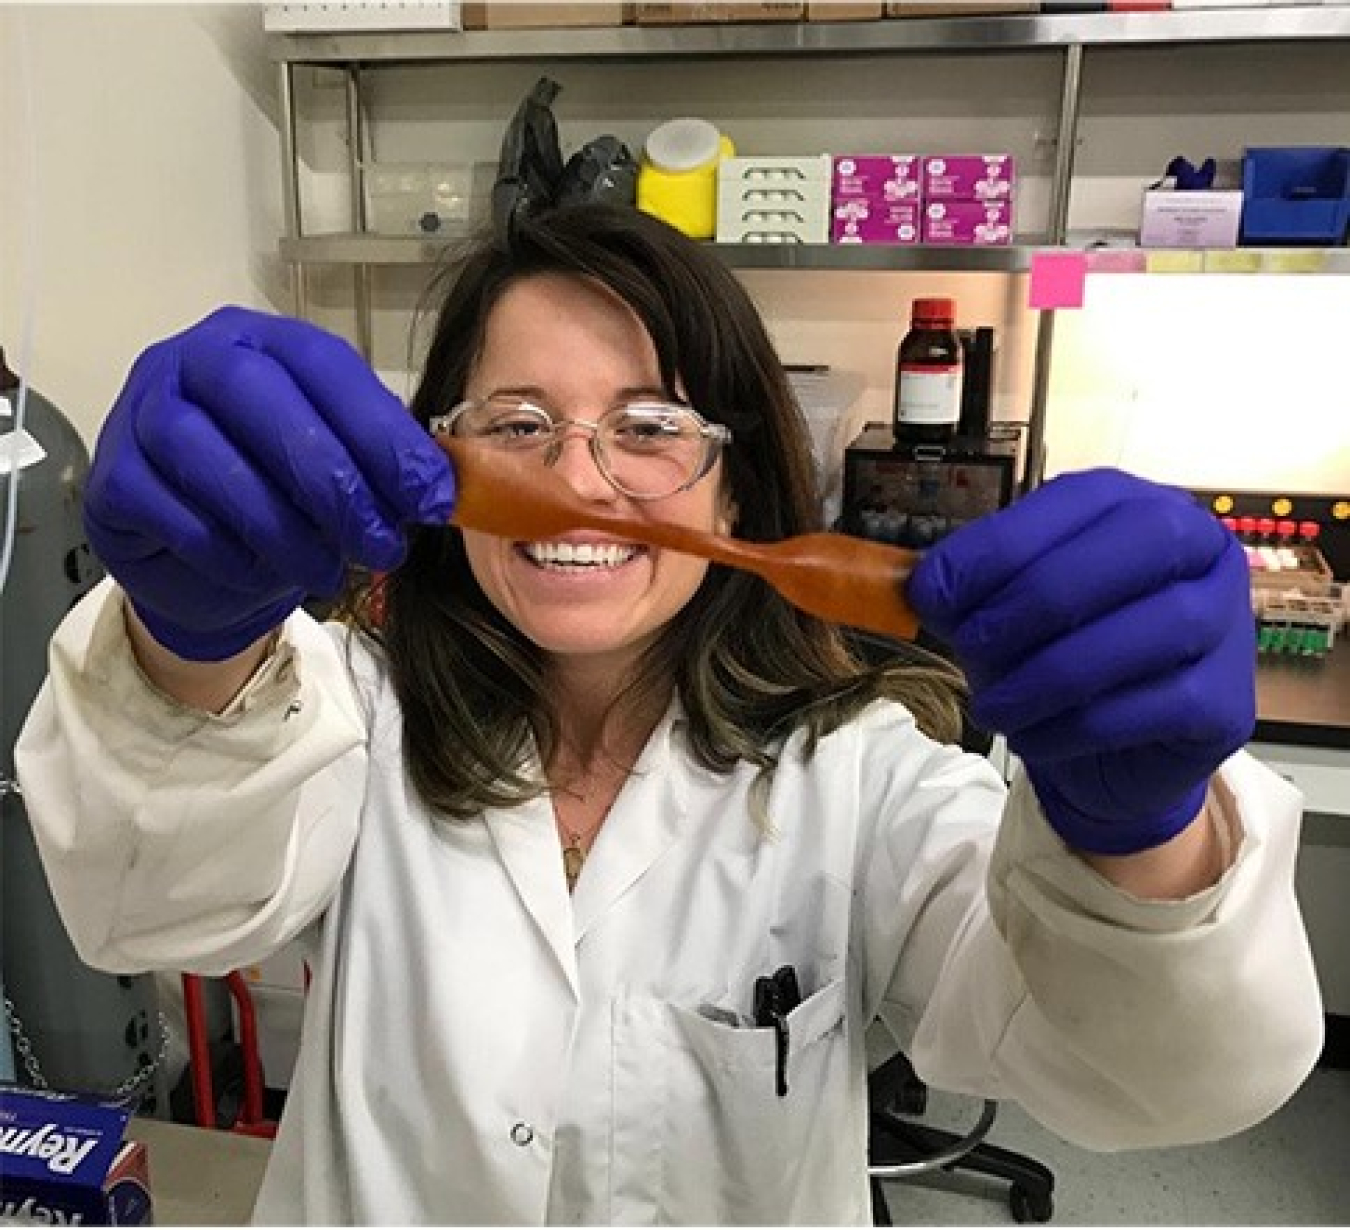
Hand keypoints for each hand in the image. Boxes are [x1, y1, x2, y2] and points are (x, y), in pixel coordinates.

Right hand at [84, 307, 454, 660]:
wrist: (198, 557)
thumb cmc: (277, 494)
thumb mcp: (340, 468)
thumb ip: (379, 463)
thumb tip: (440, 489)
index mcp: (266, 342)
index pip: (326, 367)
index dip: (382, 433)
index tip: (429, 495)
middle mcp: (197, 359)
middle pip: (264, 402)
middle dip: (336, 482)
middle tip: (383, 543)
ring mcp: (144, 412)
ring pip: (214, 462)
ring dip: (285, 529)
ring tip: (330, 571)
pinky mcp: (113, 479)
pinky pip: (176, 516)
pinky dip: (231, 554)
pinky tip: (264, 575)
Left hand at [906, 469, 1254, 854]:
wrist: (1114, 754)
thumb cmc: (1061, 661)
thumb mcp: (1002, 611)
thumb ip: (963, 588)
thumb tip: (906, 583)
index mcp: (1134, 505)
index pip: (1069, 503)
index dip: (992, 549)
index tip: (930, 594)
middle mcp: (1197, 549)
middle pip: (1117, 556)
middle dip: (1026, 606)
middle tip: (970, 649)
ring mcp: (1224, 625)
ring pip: (1140, 634)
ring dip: (1045, 677)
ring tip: (995, 706)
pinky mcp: (1226, 704)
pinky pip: (1149, 707)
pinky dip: (1074, 726)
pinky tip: (1035, 736)